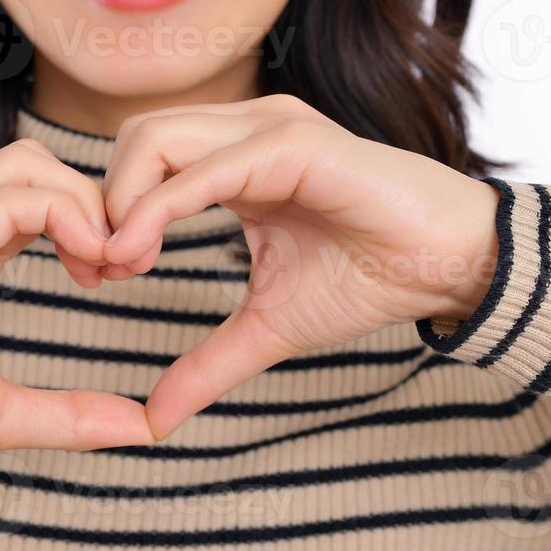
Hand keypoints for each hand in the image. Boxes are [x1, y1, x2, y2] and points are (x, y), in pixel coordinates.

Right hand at [0, 139, 153, 490]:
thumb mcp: (0, 413)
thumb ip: (69, 413)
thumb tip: (141, 429)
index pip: (32, 193)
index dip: (88, 220)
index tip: (115, 275)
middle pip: (33, 163)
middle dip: (95, 201)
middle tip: (123, 266)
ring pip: (25, 165)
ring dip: (85, 205)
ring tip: (108, 266)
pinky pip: (10, 199)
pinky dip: (66, 217)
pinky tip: (88, 265)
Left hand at [100, 93, 500, 439]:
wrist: (450, 268)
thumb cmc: (370, 280)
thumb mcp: (267, 328)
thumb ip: (208, 364)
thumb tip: (156, 420)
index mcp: (236, 158)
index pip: (142, 158)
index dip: (108, 210)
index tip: (100, 274)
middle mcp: (246, 130)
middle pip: (136, 137)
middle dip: (101, 201)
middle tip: (101, 270)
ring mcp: (270, 129)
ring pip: (155, 139)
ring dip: (122, 202)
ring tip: (121, 265)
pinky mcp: (294, 145)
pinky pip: (207, 168)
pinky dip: (159, 209)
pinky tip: (142, 255)